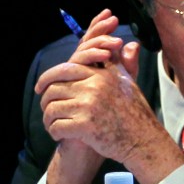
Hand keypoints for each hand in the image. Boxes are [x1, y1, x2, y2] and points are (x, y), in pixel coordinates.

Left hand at [41, 9, 122, 183]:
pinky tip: (60, 135)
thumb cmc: (136, 113)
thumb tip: (130, 44)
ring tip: (54, 125)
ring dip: (49, 119)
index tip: (40, 87)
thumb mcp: (130, 83)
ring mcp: (89, 106)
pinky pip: (56, 126)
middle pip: (54, 88)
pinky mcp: (85, 126)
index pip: (65, 69)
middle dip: (45, 101)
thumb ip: (123, 64)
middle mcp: (94, 87)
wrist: (143, 140)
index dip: (47, 77)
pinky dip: (54, 132)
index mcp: (102, 75)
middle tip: (48, 111)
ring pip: (51, 108)